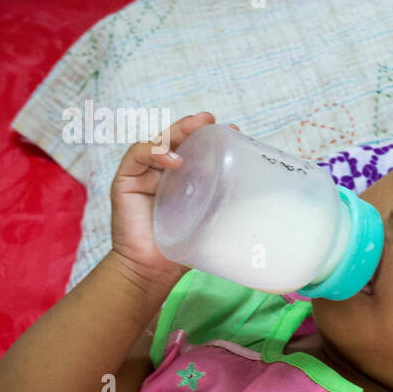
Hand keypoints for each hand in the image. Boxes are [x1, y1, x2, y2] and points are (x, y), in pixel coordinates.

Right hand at [109, 112, 237, 288]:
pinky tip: (174, 159)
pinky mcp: (126, 182)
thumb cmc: (184, 249)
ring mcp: (144, 175)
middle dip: (194, 125)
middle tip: (211, 120)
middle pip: (177, 139)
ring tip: (197, 126)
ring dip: (177, 130)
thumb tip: (267, 196)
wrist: (154, 271)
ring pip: (159, 142)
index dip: (213, 137)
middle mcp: (163, 172)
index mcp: (185, 178)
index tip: (235, 131)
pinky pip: (138, 156)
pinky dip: (155, 152)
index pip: (197, 149)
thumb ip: (228, 204)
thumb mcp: (213, 220)